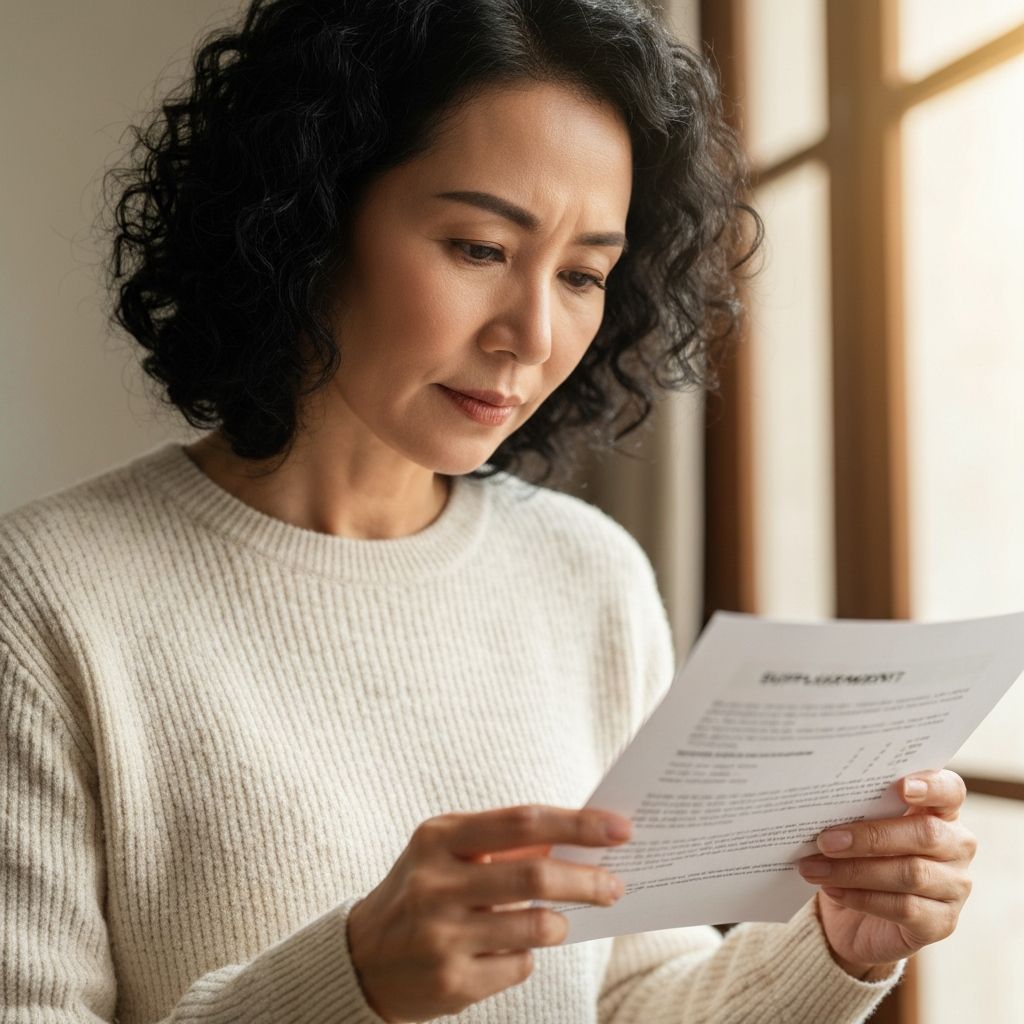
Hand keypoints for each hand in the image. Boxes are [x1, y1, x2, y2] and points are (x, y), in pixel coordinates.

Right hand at [345, 804, 630, 1022]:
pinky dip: (526, 955)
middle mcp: (435, 884)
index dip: (577, 824)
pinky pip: (519, 966)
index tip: (620, 829)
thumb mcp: (448, 852)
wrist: (361, 957)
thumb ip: (505, 843)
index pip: (521, 822)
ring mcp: (441, 937)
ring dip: (559, 923)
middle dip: (587, 881)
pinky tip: (505, 950)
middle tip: (616, 885)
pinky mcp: (451, 982)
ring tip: (559, 921)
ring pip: (535, 927)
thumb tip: (579, 842)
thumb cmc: (422, 889)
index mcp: (438, 838)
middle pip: (535, 877)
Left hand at [797, 769, 975, 978]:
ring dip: (855, 870)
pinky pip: (904, 907)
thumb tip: (820, 803)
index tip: (902, 785)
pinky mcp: (942, 923)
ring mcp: (954, 886)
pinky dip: (862, 897)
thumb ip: (855, 811)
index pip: (950, 791)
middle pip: (925, 834)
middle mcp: (956, 846)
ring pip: (910, 874)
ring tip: (814, 867)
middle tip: (825, 840)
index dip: (931, 786)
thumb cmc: (859, 857)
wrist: (858, 919)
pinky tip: (833, 890)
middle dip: (870, 836)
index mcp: (940, 812)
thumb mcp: (857, 829)